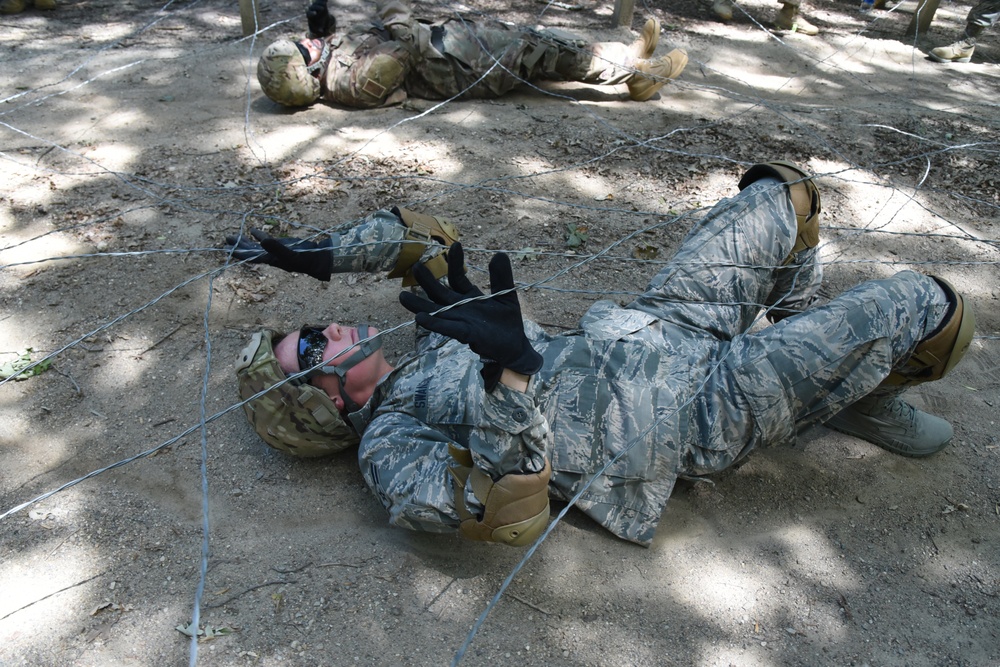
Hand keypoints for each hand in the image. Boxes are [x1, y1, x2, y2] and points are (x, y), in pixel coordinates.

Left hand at [224, 229, 332, 281]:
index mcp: (270, 259)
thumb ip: (276, 248)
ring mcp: (274, 250)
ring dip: (245, 241)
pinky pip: (266, 241)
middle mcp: (269, 256)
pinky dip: (258, 236)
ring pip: (256, 246)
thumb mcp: (290, 254)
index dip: (238, 253)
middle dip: (238, 246)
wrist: (316, 259)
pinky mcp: (280, 245)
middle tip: (226, 239)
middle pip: (250, 251)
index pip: (250, 257)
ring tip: (233, 236)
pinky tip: (252, 230)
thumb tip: (261, 241)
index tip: (227, 249)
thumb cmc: (304, 259)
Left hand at [306, 0, 335, 36]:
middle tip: (322, 9)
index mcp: (309, 14)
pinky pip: (322, 0)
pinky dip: (324, 0)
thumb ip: (319, 28)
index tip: (315, 13)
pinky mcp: (320, 2)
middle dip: (317, 7)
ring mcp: (315, 4)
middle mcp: (311, 8)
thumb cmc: (318, 22)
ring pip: (317, 2)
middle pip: (313, 7)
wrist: (320, 17)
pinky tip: (327, 0)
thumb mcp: (319, 26)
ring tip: (325, 3)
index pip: (309, 13)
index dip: (312, 13)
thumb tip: (321, 31)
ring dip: (321, 3)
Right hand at [399, 243, 541, 390]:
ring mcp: (460, 321)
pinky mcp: (465, 334)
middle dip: (428, 281)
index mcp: (469, 296)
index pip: (457, 277)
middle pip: (439, 293)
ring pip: (436, 312)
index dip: (455, 262)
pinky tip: (420, 318)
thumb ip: (502, 277)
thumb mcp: (506, 294)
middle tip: (416, 266)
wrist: (514, 346)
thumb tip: (499, 254)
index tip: (456, 245)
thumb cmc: (507, 321)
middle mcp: (460, 307)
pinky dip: (434, 323)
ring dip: (420, 305)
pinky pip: (447, 328)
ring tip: (402, 296)